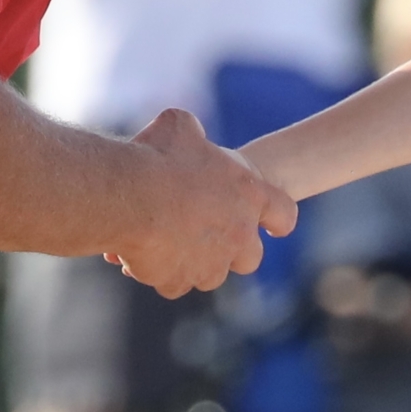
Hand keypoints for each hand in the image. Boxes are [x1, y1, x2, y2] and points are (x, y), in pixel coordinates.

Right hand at [106, 108, 297, 297]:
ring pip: (211, 275)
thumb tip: (190, 134)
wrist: (126, 196)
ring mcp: (210, 264)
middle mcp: (238, 235)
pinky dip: (161, 274)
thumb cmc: (156, 157)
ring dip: (194, 264)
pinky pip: (175, 284)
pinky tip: (142, 255)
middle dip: (233, 251)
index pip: (284, 215)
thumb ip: (194, 134)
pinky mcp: (179, 281)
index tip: (269, 224)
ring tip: (168, 244)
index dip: (276, 219)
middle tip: (207, 235)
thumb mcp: (180, 126)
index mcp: (249, 195)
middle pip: (250, 258)